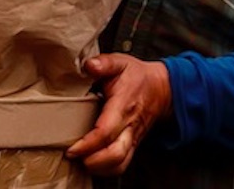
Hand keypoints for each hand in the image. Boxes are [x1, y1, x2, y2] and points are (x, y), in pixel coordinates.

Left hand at [66, 54, 171, 176]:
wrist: (161, 88)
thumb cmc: (138, 77)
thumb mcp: (121, 62)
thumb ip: (104, 63)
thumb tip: (89, 65)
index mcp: (123, 105)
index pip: (106, 131)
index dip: (88, 143)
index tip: (72, 148)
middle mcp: (129, 126)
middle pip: (115, 154)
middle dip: (93, 161)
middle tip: (73, 156)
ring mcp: (132, 138)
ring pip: (120, 164)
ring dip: (99, 168)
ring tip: (81, 161)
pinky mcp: (132, 145)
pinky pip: (122, 165)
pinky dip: (107, 170)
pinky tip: (93, 164)